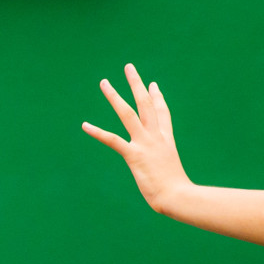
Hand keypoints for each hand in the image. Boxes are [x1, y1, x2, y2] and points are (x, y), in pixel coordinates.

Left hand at [82, 63, 190, 213]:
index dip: (157, 97)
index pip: (162, 114)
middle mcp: (156, 138)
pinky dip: (98, 132)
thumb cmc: (179, 192)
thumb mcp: (175, 176)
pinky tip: (84, 125)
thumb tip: (174, 185)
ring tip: (104, 82)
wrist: (179, 196)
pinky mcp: (134, 155)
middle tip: (129, 67)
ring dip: (115, 97)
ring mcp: (145, 145)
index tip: (153, 84)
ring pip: (128, 114)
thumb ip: (169, 173)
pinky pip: (113, 140)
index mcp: (167, 141)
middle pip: (146, 104)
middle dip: (137, 84)